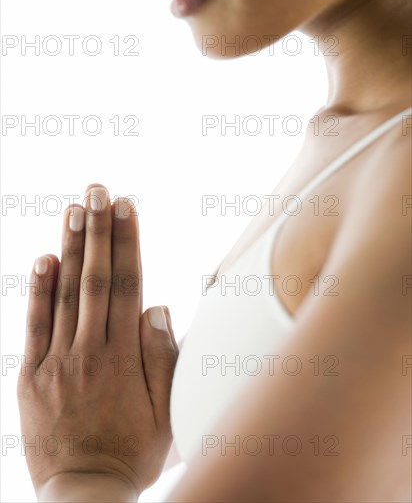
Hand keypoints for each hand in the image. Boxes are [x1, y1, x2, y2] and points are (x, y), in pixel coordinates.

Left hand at [17, 184, 178, 499]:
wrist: (84, 493)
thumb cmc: (133, 452)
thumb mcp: (166, 413)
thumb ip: (163, 358)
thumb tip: (158, 308)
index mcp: (125, 358)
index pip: (127, 286)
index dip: (128, 243)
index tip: (126, 208)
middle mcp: (90, 351)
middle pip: (96, 279)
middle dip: (100, 231)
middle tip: (98, 191)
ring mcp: (57, 361)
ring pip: (65, 294)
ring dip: (71, 248)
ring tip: (75, 209)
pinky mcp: (31, 376)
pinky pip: (34, 326)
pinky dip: (38, 290)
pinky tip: (43, 258)